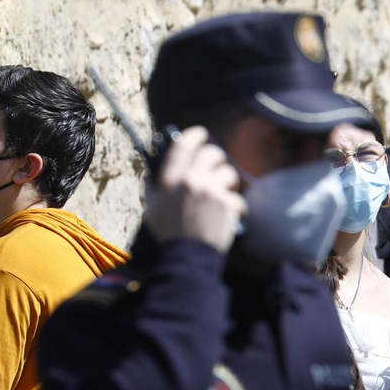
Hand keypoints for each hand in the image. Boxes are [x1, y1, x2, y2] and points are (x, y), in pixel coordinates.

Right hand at [145, 126, 245, 253]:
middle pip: (212, 153)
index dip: (194, 135)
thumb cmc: (169, 233)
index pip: (183, 145)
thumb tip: (158, 168)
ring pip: (228, 173)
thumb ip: (156, 186)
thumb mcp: (152, 207)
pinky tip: (229, 216)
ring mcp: (211, 190)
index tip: (201, 134)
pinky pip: (237, 196)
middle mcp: (191, 180)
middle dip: (217, 158)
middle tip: (217, 167)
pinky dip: (235, 206)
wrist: (188, 255)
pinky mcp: (227, 203)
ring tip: (223, 196)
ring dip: (228, 183)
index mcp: (170, 179)